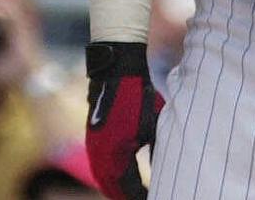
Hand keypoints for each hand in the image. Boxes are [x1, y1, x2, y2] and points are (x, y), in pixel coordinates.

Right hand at [86, 42, 161, 199]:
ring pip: (103, 177)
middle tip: (144, 198)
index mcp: (116, 153)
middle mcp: (100, 153)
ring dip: (116, 188)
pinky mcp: (93, 135)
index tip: (153, 199)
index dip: (139, 197)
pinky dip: (108, 176)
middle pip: (112, 187)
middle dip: (126, 196)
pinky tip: (120, 178)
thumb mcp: (155, 124)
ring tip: (132, 195)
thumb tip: (162, 173)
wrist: (118, 66)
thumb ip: (156, 152)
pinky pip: (99, 165)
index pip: (128, 189)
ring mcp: (93, 144)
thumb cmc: (140, 94)